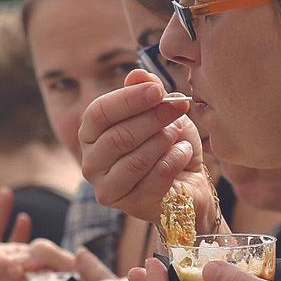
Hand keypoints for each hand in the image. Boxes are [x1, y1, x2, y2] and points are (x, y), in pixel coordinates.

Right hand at [78, 69, 216, 231]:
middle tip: (179, 107)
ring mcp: (108, 188)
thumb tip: (138, 74)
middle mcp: (91, 163)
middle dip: (152, 119)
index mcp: (91, 135)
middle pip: (117, 137)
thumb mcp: (160, 111)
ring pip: (135, 160)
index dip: (128, 99)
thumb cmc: (169, 143)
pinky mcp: (131, 206)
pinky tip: (184, 152)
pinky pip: (155, 178)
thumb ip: (147, 92)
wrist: (189, 182)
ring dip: (163, 140)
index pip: (99, 113)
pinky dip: (174, 160)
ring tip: (179, 131)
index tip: (158, 90)